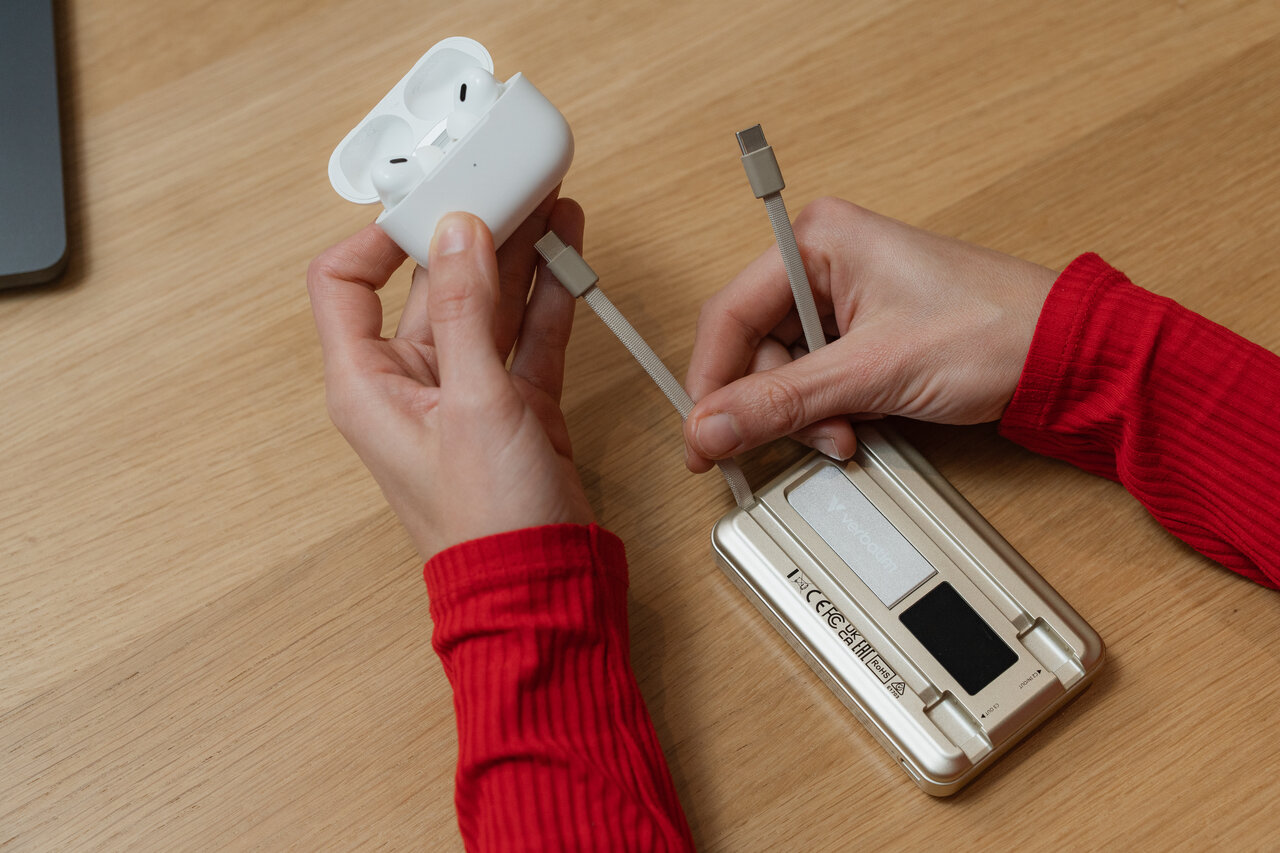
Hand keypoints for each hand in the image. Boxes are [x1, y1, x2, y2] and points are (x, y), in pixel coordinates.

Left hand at [307, 195, 593, 558]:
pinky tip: (567, 262)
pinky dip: (547, 300)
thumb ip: (470, 313)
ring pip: (488, 306)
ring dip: (518, 259)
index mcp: (369, 384)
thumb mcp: (474, 404)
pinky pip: (526, 338)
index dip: (381, 236)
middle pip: (433, 284)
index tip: (433, 202)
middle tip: (511, 188)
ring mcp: (466, 394)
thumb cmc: (487, 524)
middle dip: (473, 234)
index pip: (345, 284)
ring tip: (552, 210)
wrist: (541, 587)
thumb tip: (459, 233)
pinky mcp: (513, 407)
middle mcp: (413, 384)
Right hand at [683, 197, 1057, 471]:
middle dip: (776, 404)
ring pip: (784, 371)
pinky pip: (818, 379)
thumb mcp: (872, 372)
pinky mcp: (864, 332)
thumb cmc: (992, 330)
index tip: (703, 436)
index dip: (710, 382)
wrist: (1064, 356)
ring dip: (807, 415)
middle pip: (753, 348)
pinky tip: (857, 424)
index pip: (728, 314)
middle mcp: (824, 263)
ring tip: (846, 433)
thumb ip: (782, 402)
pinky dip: (829, 411)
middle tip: (802, 438)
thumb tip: (710, 427)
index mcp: (817, 241)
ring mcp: (844, 299)